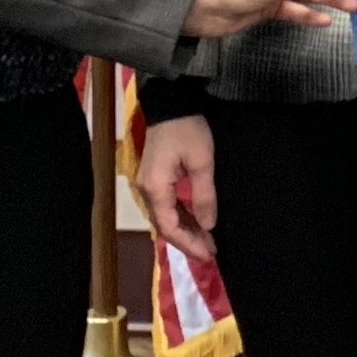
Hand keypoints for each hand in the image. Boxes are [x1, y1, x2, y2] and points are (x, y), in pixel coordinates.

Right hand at [137, 111, 218, 262]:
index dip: (189, 243)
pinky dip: (181, 217)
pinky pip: (166, 205)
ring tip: (207, 242)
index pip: (169, 227)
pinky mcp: (154, 177)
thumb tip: (208, 225)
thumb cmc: (188, 129)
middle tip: (210, 252)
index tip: (208, 254)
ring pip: (165, 216)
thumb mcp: (202, 161)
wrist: (171, 102)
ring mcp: (148, 184)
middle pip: (165, 225)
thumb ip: (204, 195)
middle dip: (187, 241)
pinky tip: (196, 223)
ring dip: (185, 230)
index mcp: (156, 188)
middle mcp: (147, 190)